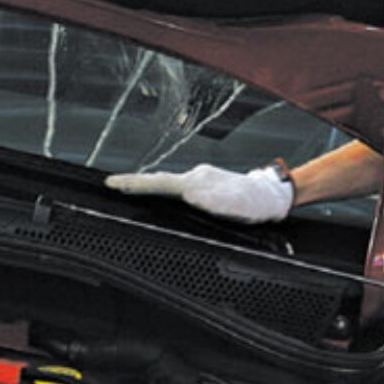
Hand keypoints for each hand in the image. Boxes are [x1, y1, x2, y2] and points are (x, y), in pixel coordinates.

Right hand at [104, 164, 293, 222]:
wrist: (273, 196)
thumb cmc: (257, 204)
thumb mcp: (241, 205)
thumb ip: (217, 201)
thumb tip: (191, 194)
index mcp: (201, 183)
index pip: (162, 183)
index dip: (137, 184)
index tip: (114, 183)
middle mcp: (198, 178)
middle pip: (160, 180)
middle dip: (134, 183)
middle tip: (110, 185)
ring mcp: (201, 180)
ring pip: (168, 182)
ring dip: (146, 185)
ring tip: (123, 187)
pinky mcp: (204, 186)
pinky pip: (178, 186)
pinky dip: (161, 187)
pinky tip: (154, 191)